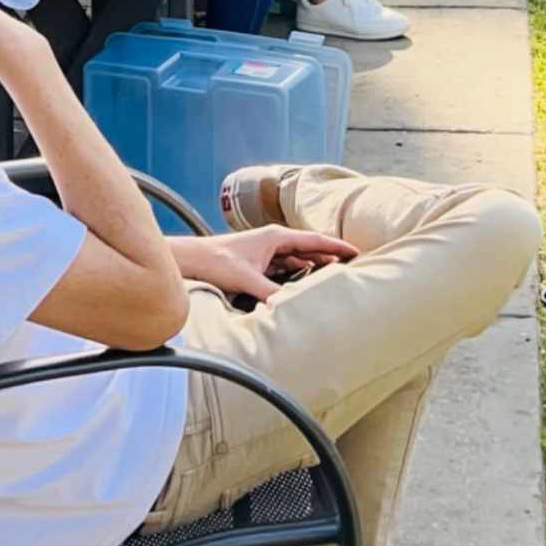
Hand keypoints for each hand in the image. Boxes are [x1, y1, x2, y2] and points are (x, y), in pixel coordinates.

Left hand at [179, 224, 359, 303]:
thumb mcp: (246, 279)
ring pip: (296, 258)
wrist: (188, 260)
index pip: (315, 240)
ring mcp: (264, 251)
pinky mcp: (256, 262)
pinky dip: (295, 273)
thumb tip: (289, 308)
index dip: (337, 246)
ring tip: (331, 274)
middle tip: (350, 264)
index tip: (356, 251)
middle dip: (329, 255)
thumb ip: (270, 294)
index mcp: (276, 237)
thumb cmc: (214, 261)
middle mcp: (273, 241)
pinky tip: (300, 282)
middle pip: (309, 247)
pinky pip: (283, 266)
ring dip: (312, 265)